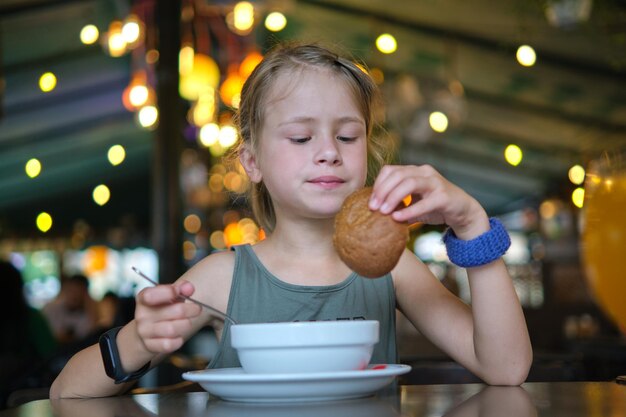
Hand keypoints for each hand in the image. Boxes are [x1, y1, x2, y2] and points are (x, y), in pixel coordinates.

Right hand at [134, 281, 201, 353]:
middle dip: (191, 310)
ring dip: (185, 325)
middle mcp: (142, 315)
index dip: (169, 292)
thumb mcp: (168, 296)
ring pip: (173, 329)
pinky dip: (178, 340)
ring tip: (186, 322)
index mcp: (144, 298)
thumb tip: (189, 287)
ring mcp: (144, 331)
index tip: (180, 291)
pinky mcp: (149, 346)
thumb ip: (180, 288)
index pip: (151, 295)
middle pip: (176, 311)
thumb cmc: (161, 310)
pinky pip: (169, 345)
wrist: (144, 332)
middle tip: (197, 309)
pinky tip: (178, 336)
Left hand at [369, 164, 488, 238]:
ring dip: (393, 197)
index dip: (378, 184)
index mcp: (415, 171)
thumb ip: (397, 204)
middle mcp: (425, 173)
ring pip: (409, 183)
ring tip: (383, 212)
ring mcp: (435, 182)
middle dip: (382, 191)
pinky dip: (409, 211)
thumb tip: (376, 212)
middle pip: (398, 175)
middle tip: (373, 208)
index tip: (370, 201)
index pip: (391, 170)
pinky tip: (397, 218)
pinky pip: (424, 203)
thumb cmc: (435, 208)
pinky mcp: (444, 196)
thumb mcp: (413, 204)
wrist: (463, 213)